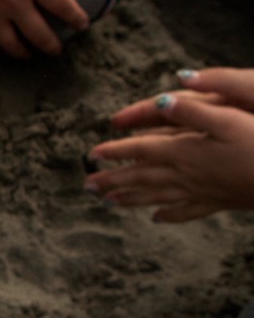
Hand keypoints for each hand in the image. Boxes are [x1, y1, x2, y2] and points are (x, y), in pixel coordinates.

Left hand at [86, 68, 253, 220]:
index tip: (92, 156)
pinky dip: (168, 215)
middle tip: (87, 185)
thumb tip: (160, 99)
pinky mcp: (219, 203)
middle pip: (142, 177)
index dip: (116, 151)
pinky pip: (186, 211)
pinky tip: (156, 219)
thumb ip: (193, 110)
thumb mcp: (230, 119)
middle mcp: (187, 175)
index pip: (142, 150)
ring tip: (109, 201)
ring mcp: (201, 192)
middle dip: (113, 180)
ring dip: (130, 198)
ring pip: (157, 197)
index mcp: (186, 151)